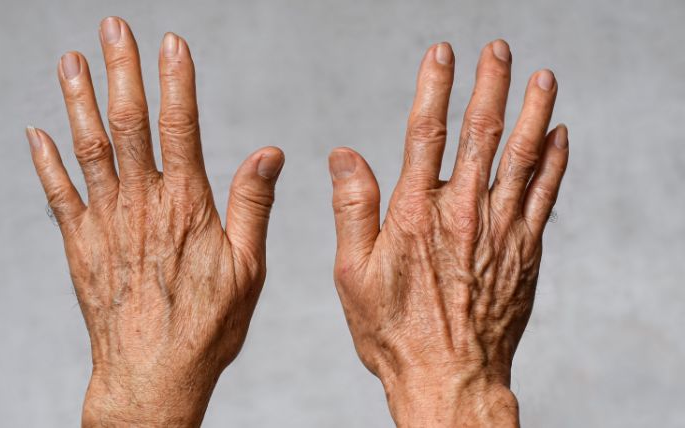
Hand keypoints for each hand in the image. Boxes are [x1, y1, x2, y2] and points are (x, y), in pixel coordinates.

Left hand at [26, 17, 283, 426]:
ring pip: (89, 148)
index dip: (175, 80)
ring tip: (68, 59)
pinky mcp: (80, 245)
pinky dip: (46, 162)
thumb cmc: (208, 325)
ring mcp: (106, 222)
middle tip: (111, 27)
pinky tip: (36, 132)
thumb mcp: (248, 267)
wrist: (153, 375)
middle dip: (120, 70)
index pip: (181, 126)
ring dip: (77, 101)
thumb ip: (253, 204)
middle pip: (128, 124)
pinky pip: (57, 195)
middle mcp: (142, 204)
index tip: (169, 42)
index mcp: (187, 205)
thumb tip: (269, 152)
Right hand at [328, 40, 567, 426]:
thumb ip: (353, 207)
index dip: (434, 86)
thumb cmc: (394, 331)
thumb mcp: (352, 272)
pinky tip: (561, 135)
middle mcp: (462, 212)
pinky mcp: (525, 252)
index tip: (443, 52)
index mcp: (415, 213)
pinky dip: (555, 162)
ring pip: (523, 156)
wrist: (449, 378)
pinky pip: (546, 196)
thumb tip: (345, 154)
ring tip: (543, 75)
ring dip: (534, 110)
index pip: (425, 132)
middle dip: (491, 84)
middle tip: (499, 49)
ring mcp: (500, 231)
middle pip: (482, 133)